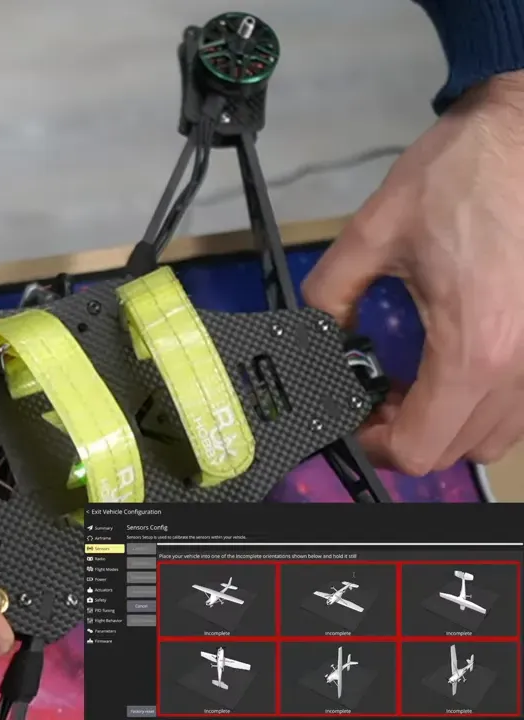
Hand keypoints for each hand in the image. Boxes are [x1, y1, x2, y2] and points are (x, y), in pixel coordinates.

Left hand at [303, 71, 523, 473]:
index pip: (420, 448)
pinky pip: (522, 400)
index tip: (355, 413)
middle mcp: (521, 366)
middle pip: (459, 450)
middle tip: (380, 395)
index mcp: (474, 347)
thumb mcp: (372, 234)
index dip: (375, 443)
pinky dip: (487, 399)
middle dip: (409, 434)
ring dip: (451, 422)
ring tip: (418, 381)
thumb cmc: (463, 175)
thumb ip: (330, 295)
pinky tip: (459, 360)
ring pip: (499, 434)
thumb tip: (317, 334)